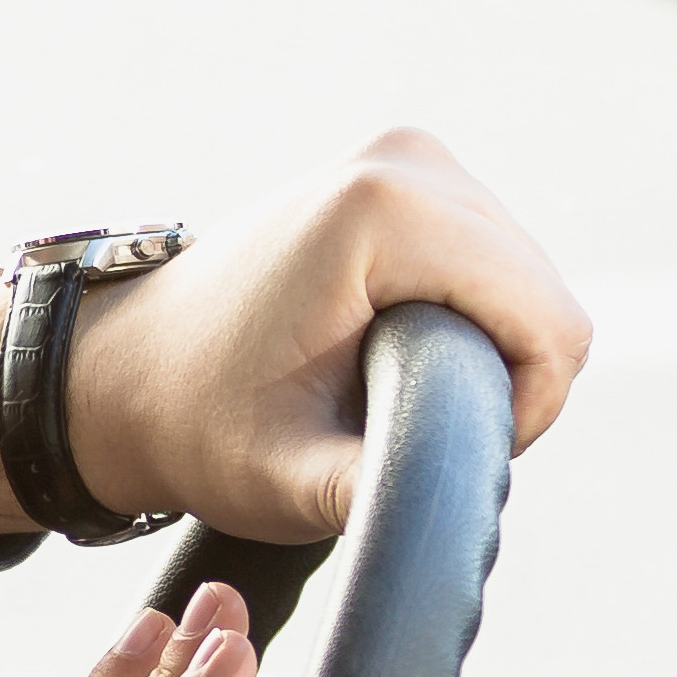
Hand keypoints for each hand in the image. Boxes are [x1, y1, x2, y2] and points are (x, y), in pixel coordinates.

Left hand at [57, 131, 585, 544]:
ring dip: (490, 351)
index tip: (443, 449)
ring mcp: (408, 157)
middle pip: (543, 296)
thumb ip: (377, 495)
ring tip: (395, 394)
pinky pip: (495, 260)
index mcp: (384, 212)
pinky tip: (400, 352)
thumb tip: (452, 519)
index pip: (548, 322)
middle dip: (505, 379)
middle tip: (409, 430)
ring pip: (527, 280)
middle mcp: (406, 160)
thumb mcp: (288, 479)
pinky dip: (472, 317)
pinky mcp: (407, 171)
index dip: (525, 409)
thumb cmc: (199, 423)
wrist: (127, 369)